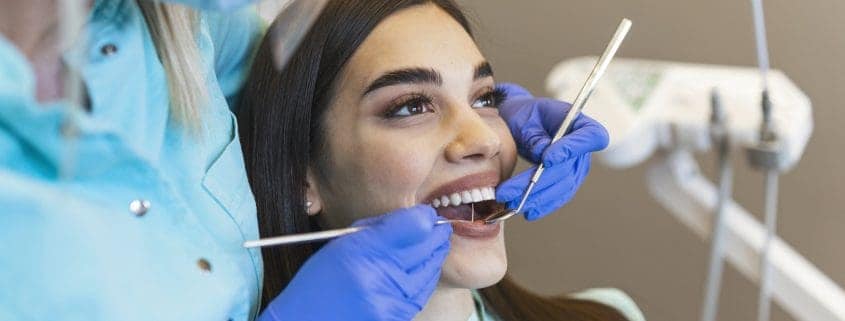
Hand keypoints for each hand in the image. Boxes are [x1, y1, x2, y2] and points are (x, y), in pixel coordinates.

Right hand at [259, 205, 451, 320]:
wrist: (307, 320)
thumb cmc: (321, 281)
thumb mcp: (343, 244)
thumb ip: (379, 229)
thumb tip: (412, 218)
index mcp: (363, 250)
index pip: (410, 226)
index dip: (424, 216)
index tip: (426, 212)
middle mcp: (380, 276)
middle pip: (425, 247)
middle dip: (436, 234)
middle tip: (440, 226)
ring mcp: (391, 300)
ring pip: (429, 270)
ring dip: (436, 254)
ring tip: (437, 244)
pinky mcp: (397, 318)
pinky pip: (422, 292)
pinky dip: (428, 277)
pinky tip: (428, 267)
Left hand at [495, 83, 608, 220]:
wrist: (521, 122)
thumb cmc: (525, 114)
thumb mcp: (525, 117)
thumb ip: (535, 135)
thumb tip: (543, 155)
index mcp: (579, 123)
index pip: (590, 136)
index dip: (573, 148)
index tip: (547, 159)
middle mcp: (583, 148)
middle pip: (567, 169)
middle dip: (537, 183)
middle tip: (508, 192)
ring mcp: (577, 167)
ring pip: (561, 187)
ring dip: (536, 198)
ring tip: (510, 203)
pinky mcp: (567, 182)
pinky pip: (558, 196)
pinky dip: (543, 205)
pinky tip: (528, 212)